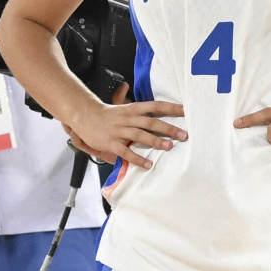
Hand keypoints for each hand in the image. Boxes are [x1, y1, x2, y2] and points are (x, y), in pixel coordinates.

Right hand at [64, 97, 185, 167]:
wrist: (84, 115)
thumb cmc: (107, 114)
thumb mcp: (124, 106)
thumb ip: (140, 109)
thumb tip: (158, 108)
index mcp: (133, 109)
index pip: (155, 106)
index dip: (171, 108)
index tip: (186, 111)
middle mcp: (128, 118)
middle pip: (151, 122)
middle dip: (168, 128)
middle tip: (184, 135)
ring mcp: (119, 131)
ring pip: (140, 135)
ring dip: (155, 141)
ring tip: (169, 147)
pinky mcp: (111, 143)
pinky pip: (126, 152)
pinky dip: (137, 159)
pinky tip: (148, 164)